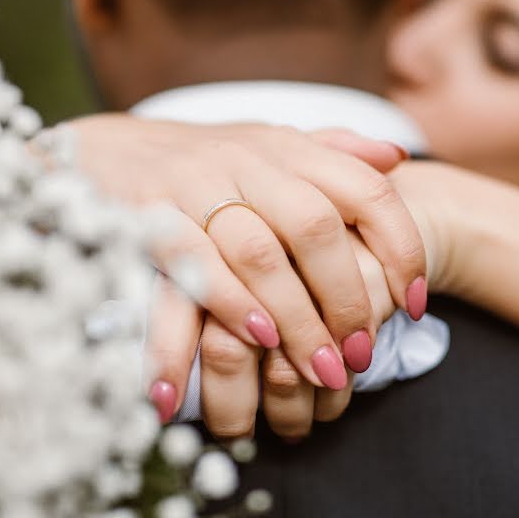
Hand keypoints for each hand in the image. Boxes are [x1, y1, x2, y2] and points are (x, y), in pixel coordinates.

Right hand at [65, 115, 426, 416]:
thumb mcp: (268, 146)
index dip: (402, 246)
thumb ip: (332, 151)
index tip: (416, 302)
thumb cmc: (201, 162)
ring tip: (320, 372)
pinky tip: (254, 341)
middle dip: (347, 298)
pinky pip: (194, 260)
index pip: (366, 189)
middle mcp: (248, 161)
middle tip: (360, 357)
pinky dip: (227, 302)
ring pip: (260, 252)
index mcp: (287, 149)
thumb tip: (397, 158)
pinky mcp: (148, 212)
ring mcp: (196, 184)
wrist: (102, 152)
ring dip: (295, 318)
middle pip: (317, 228)